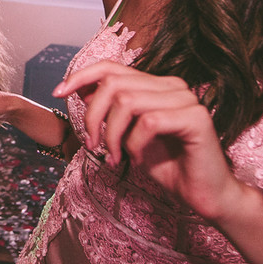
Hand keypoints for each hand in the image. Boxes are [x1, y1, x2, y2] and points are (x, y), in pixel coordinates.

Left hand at [53, 60, 247, 221]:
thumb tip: (79, 89)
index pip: (112, 67)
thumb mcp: (128, 137)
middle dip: (94, 116)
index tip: (58, 92)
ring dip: (113, 135)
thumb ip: (110, 112)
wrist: (204, 196)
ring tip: (116, 157)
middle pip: (114, 84)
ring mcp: (186, 99)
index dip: (81, 76)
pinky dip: (135, 144)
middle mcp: (173, 86)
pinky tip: (138, 160)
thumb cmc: (169, 167)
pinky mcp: (195, 118)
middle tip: (94, 145)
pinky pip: (149, 122)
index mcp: (157, 85)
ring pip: (128, 102)